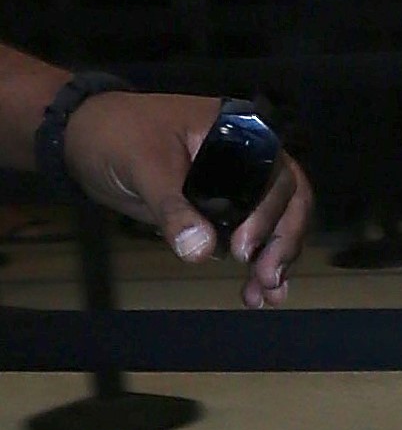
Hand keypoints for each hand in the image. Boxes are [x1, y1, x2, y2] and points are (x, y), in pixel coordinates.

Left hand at [62, 91, 312, 307]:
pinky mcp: (221, 211)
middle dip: (282, 242)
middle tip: (266, 278)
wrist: (85, 141)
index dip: (270, 213)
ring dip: (275, 260)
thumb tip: (200, 250)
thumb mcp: (143, 166)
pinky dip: (256, 264)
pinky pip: (250, 237)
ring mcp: (236, 186)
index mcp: (239, 134)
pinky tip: (256, 293)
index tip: (243, 249)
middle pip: (288, 201)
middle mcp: (248, 158)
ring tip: (265, 295)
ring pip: (275, 223)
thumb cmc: (117, 136)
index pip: (276, 175)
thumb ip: (172, 207)